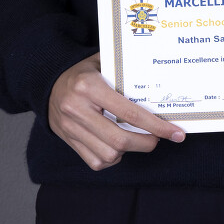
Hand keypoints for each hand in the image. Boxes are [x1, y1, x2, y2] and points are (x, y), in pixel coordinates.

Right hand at [47, 53, 184, 169]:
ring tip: (137, 139)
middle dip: (146, 143)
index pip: (128, 112)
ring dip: (129, 151)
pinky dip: (112, 158)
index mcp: (89, 86)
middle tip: (158, 138)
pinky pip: (95, 161)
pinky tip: (118, 146)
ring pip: (108, 154)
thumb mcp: (102, 62)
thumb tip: (159, 82)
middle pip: (119, 139)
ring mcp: (71, 128)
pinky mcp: (68, 141)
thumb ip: (125, 71)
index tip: (175, 133)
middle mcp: (77, 109)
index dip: (156, 126)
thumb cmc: (83, 72)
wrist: (48, 82)